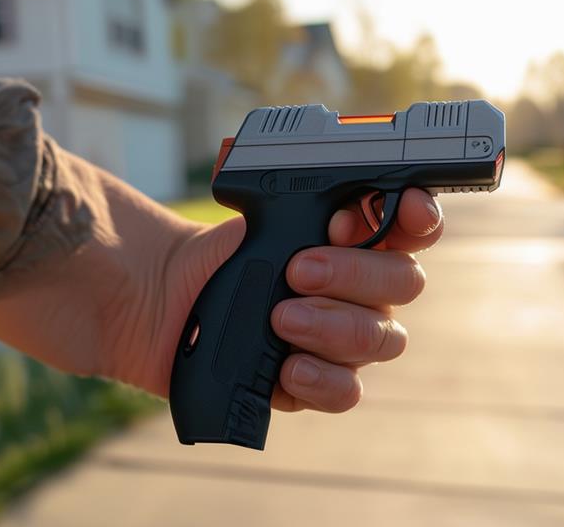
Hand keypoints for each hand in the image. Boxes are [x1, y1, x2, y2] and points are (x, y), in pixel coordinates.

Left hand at [0, 160, 443, 415]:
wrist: (143, 300)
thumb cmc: (196, 244)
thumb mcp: (243, 202)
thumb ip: (297, 184)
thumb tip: (331, 172)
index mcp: (349, 234)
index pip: (413, 223)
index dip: (420, 216)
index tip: (398, 207)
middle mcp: (353, 286)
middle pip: (404, 285)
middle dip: (358, 274)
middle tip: (299, 267)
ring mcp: (332, 337)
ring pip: (381, 340)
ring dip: (338, 326)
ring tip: (279, 315)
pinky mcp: (303, 382)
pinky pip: (345, 393)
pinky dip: (325, 382)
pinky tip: (287, 370)